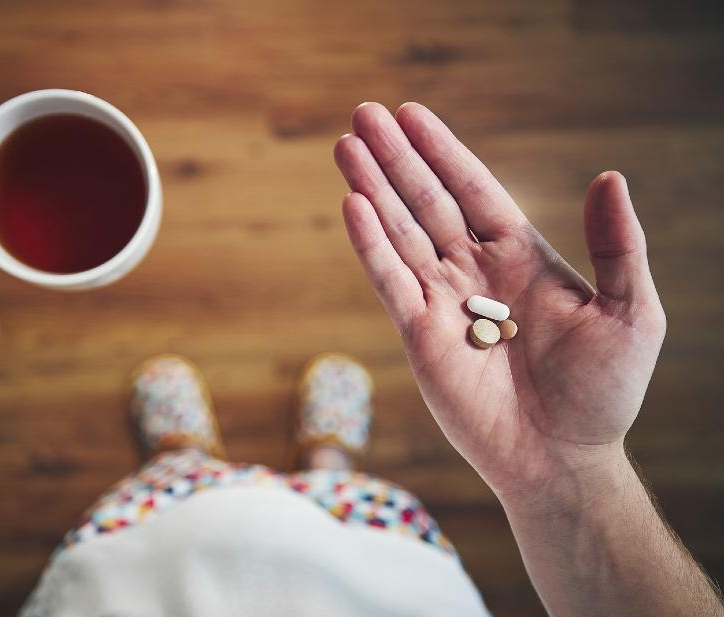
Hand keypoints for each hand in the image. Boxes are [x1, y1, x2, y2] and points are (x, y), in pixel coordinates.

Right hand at [334, 103, 665, 504]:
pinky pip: (389, 281)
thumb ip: (618, 246)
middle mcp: (474, 270)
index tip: (411, 113)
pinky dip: (370, 244)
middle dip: (395, 157)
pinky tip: (353, 205)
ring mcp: (442, 301)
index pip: (472, 188)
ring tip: (346, 146)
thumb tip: (609, 176)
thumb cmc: (602, 392)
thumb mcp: (629, 313)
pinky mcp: (419, 335)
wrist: (562, 458)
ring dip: (373, 188)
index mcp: (520, 255)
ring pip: (399, 232)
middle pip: (426, 200)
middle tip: (363, 114)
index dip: (442, 150)